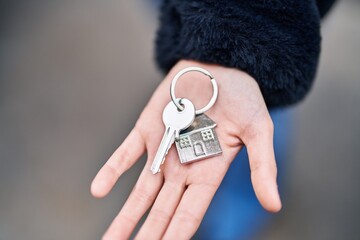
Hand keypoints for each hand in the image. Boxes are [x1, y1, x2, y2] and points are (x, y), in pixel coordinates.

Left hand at [91, 60, 280, 239]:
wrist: (219, 65)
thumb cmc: (243, 96)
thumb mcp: (259, 130)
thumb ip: (263, 166)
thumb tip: (274, 205)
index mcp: (209, 172)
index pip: (189, 213)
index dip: (175, 236)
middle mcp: (183, 168)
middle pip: (161, 210)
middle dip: (148, 234)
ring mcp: (163, 151)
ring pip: (141, 190)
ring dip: (125, 215)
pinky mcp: (148, 130)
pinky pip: (126, 154)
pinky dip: (112, 170)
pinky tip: (98, 191)